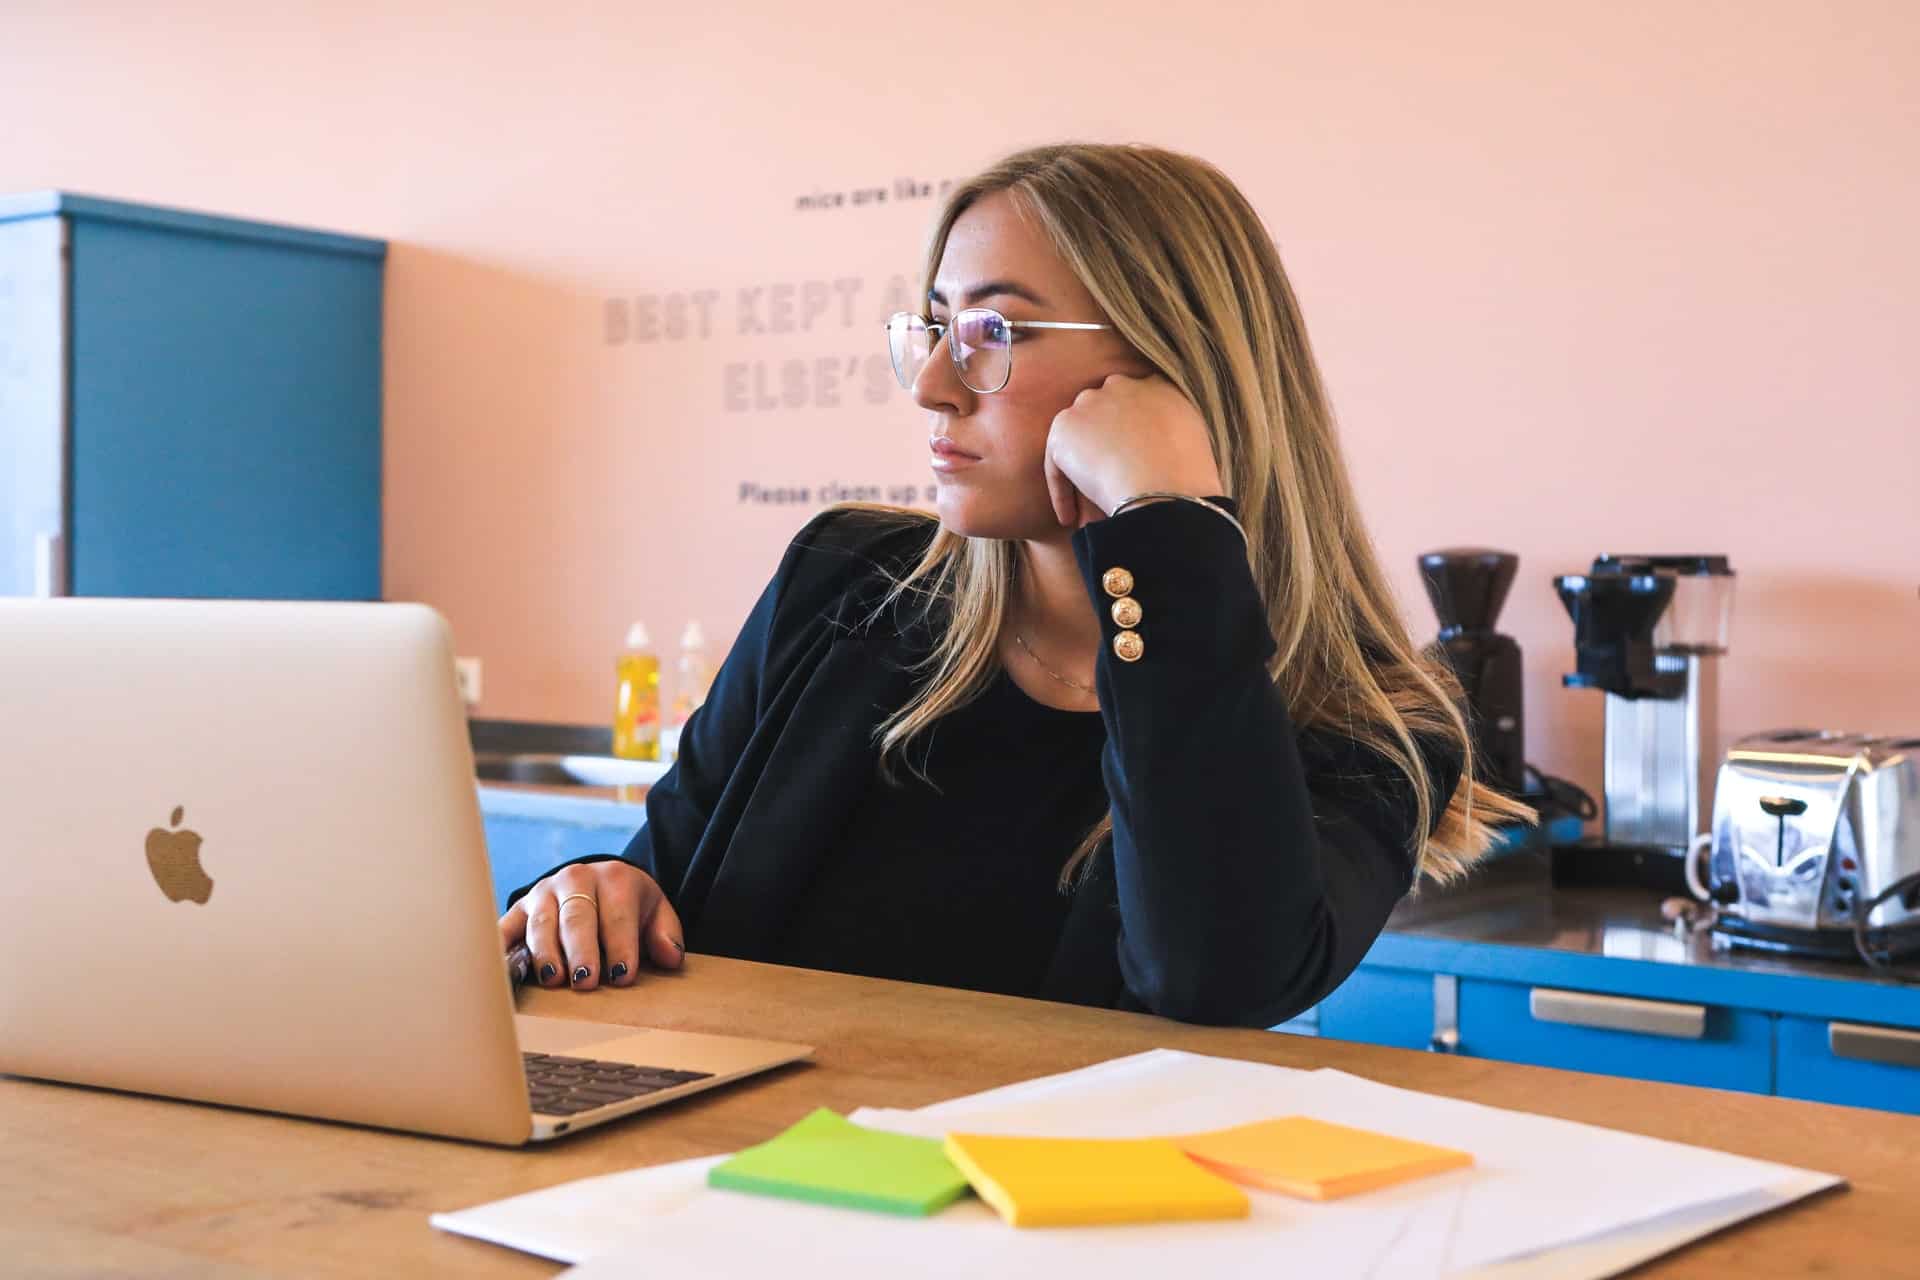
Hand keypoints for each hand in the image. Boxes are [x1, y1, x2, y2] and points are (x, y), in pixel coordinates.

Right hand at [498, 861, 684, 989]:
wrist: (596, 881)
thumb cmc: (628, 906)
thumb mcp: (655, 912)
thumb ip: (666, 934)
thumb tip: (670, 957)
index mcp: (615, 878)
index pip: (618, 915)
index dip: (621, 946)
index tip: (622, 977)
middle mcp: (575, 879)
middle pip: (577, 918)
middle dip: (581, 951)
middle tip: (586, 982)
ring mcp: (543, 892)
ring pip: (541, 923)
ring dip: (545, 952)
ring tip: (554, 980)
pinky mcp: (519, 908)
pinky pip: (505, 927)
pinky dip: (501, 947)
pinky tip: (501, 968)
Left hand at [1043, 373, 1224, 528]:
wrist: (1165, 486)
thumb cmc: (1188, 479)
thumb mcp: (1194, 444)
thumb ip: (1173, 434)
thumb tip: (1159, 452)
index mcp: (1159, 386)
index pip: (1137, 402)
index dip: (1130, 434)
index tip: (1132, 461)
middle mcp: (1123, 385)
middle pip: (1104, 412)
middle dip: (1102, 443)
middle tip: (1107, 480)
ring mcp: (1091, 402)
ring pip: (1078, 437)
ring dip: (1080, 469)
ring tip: (1085, 507)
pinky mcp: (1065, 426)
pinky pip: (1056, 462)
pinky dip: (1062, 492)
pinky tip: (1071, 518)